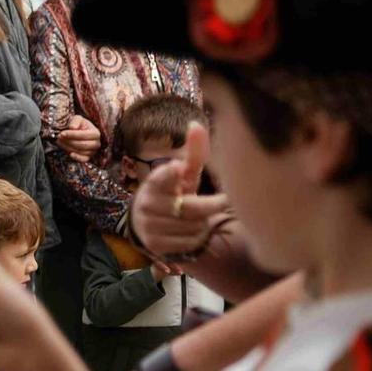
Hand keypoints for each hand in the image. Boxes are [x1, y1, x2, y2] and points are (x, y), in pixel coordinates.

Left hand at [57, 114, 100, 161]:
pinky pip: (83, 160)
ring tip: (60, 142)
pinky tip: (70, 154)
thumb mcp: (77, 119)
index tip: (62, 133)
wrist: (78, 133)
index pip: (85, 135)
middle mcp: (96, 143)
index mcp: (95, 133)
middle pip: (82, 145)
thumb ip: (75, 121)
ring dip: (68, 148)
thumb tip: (72, 128)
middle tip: (59, 138)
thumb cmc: (79, 125)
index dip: (72, 135)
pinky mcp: (88, 157)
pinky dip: (77, 158)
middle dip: (69, 141)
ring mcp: (93, 151)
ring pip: (81, 152)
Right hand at [131, 123, 230, 259]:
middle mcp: (147, 204)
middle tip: (225, 202)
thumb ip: (194, 153)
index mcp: (154, 183)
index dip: (170, 173)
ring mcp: (149, 226)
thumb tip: (196, 125)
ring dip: (203, 224)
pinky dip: (196, 238)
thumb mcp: (183, 174)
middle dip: (212, 205)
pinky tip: (193, 232)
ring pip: (193, 227)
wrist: (146, 224)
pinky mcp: (154, 245)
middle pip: (191, 208)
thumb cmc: (173, 193)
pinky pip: (188, 242)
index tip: (178, 168)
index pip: (161, 177)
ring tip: (201, 219)